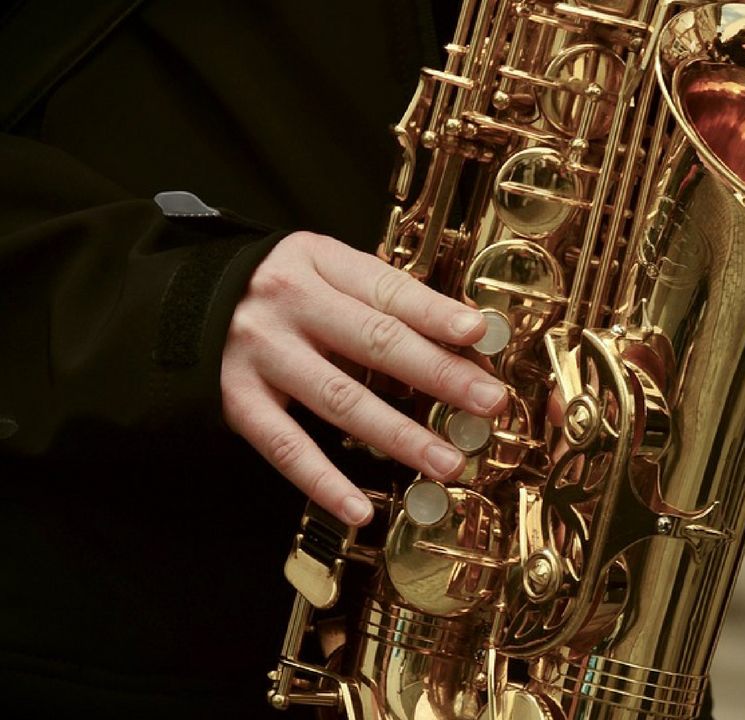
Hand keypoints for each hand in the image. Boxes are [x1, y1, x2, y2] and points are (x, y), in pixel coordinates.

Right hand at [221, 231, 507, 525]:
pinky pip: (286, 448)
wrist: (172, 301)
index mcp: (318, 263)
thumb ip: (380, 298)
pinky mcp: (236, 401)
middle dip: (439, 375)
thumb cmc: (273, 290)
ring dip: (400, 435)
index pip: (387, 289)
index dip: (436, 313)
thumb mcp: (322, 270)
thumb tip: (461, 340)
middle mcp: (289, 305)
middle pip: (375, 342)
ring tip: (446, 462)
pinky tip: (362, 508)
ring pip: (341, 400)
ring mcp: (261, 355)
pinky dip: (325, 482)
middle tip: (487, 401)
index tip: (479, 333)